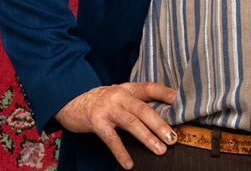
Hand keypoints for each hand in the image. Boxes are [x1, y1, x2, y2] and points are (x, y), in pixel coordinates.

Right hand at [55, 82, 177, 168]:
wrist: (70, 100)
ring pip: (132, 123)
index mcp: (127, 89)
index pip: (150, 87)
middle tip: (173, 138)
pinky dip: (121, 152)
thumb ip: (135, 101)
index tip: (180, 101)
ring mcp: (108, 109)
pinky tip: (129, 163)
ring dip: (147, 138)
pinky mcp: (96, 122)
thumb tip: (160, 116)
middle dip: (160, 125)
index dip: (166, 93)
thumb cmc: (100, 101)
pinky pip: (111, 139)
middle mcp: (119, 96)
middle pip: (144, 110)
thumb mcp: (118, 95)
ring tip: (160, 150)